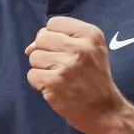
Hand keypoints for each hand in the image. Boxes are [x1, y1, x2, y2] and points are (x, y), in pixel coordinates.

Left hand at [25, 16, 125, 133]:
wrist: (104, 111)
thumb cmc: (93, 78)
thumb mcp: (89, 50)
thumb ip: (59, 40)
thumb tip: (29, 47)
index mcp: (91, 34)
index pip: (54, 23)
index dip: (53, 37)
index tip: (64, 50)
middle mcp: (80, 47)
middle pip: (42, 38)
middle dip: (46, 52)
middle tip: (61, 66)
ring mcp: (66, 66)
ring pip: (34, 57)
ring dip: (42, 69)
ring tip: (59, 78)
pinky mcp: (54, 83)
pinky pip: (32, 75)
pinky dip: (39, 84)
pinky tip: (55, 88)